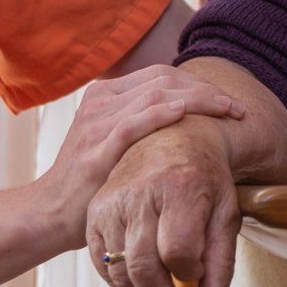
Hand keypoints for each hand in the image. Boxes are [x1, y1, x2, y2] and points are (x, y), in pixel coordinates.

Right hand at [33, 66, 241, 252]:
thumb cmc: (91, 180)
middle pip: (163, 80)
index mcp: (106, 94)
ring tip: (227, 110)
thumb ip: (141, 123)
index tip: (227, 101)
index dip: (199, 84)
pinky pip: (132, 124)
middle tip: (236, 107)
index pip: (161, 75)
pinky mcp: (95, 149)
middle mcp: (100, 101)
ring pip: (153, 95)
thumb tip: (187, 117)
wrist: (50, 211)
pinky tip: (184, 113)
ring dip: (197, 100)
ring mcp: (96, 123)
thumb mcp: (114, 142)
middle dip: (205, 90)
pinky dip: (160, 114)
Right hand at [85, 120, 239, 286]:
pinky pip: (103, 263)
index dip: (192, 271)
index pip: (178, 250)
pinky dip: (122, 286)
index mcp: (180, 186)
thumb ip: (222, 264)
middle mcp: (140, 192)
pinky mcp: (95, 212)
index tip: (199, 272)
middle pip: (143, 265)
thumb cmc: (206, 179)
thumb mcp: (226, 214)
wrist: (174, 137)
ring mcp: (111, 201)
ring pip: (120, 269)